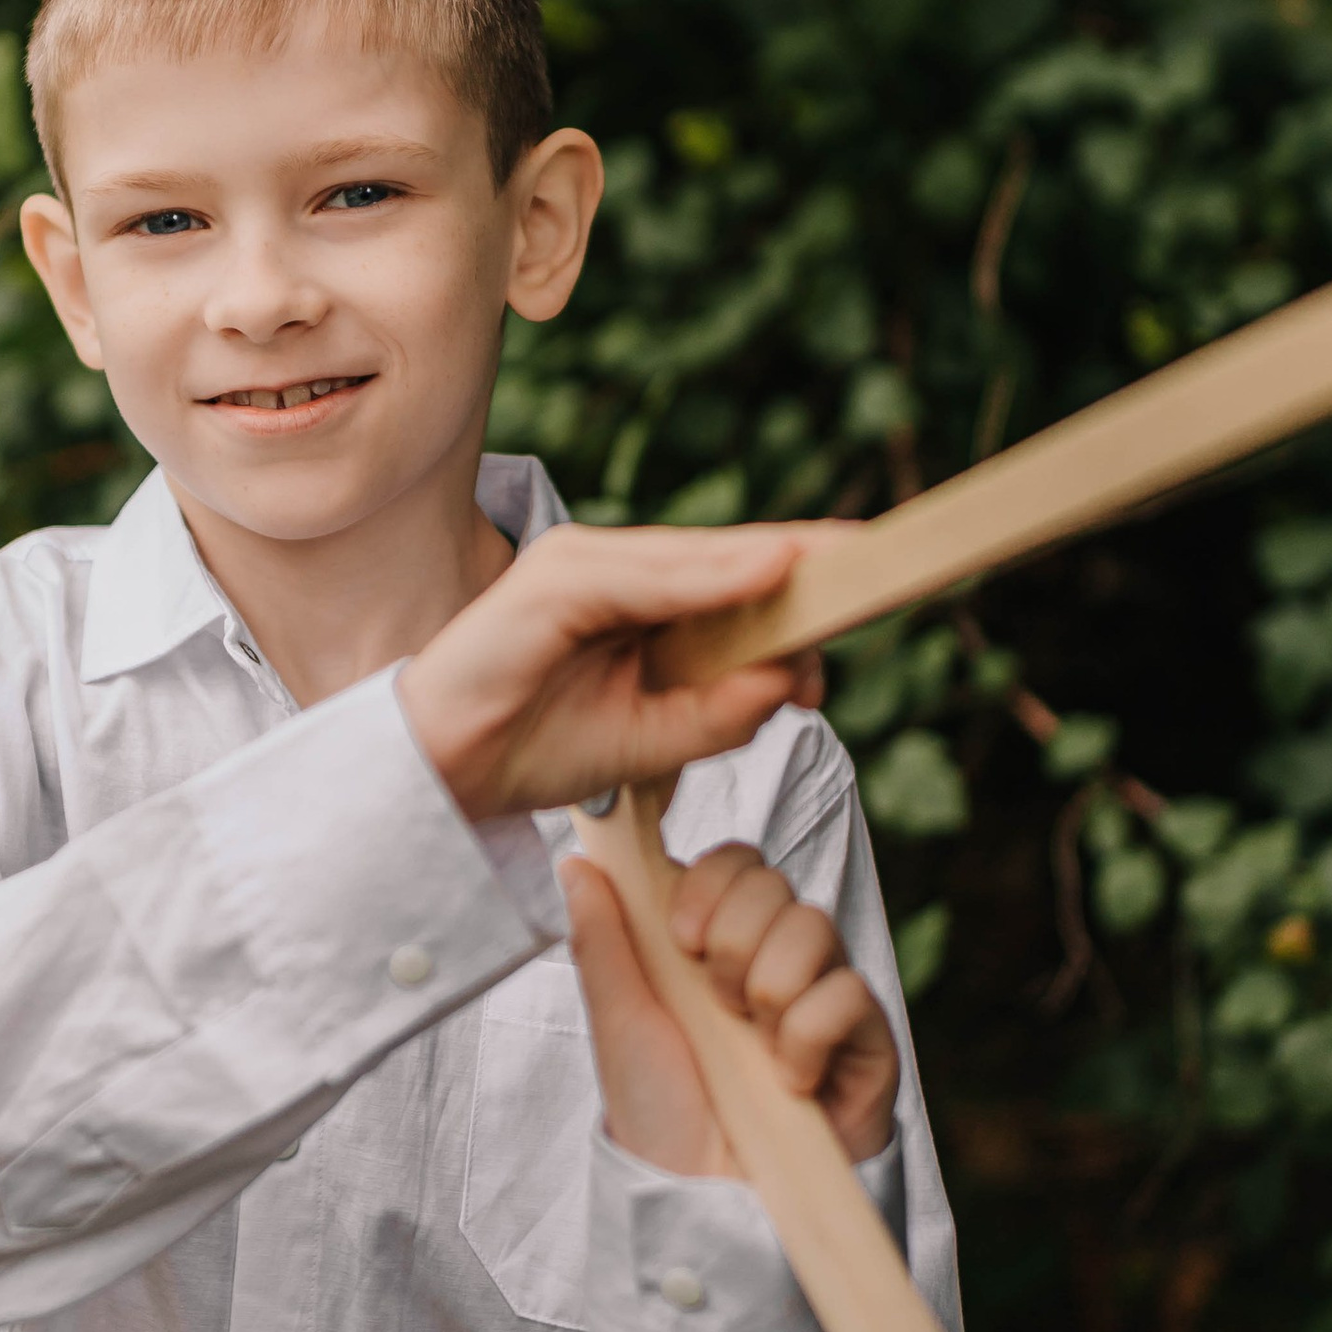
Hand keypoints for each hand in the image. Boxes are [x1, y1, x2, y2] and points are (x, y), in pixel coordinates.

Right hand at [397, 520, 845, 824]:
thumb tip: (797, 676)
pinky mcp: (555, 578)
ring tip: (851, 560)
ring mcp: (580, 563)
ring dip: (773, 560)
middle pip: (726, 559)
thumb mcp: (653, 742)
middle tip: (890, 559)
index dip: (805, 577)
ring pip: (696, 558)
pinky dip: (712, 574)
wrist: (441, 773)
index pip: (734, 582)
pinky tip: (771, 573)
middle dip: (807, 561)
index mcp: (638, 605)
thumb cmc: (536, 749)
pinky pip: (647, 573)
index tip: (879, 575)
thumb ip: (721, 710)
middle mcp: (612, 569)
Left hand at [561, 842, 899, 1175]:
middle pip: (776, 882)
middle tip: (716, 1000)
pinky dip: (808, 1034)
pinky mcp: (865, 1042)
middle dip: (736, 938)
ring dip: (770, 983)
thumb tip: (578, 862)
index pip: (737, 862)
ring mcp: (821, 996)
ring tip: (750, 1041)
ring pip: (817, 925)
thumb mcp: (619, 1020)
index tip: (683, 935)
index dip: (713, 881)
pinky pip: (852, 993)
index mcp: (714, 945)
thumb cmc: (659, 1112)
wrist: (704, 1196)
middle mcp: (772, 959)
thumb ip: (602, 938)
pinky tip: (788, 1077)